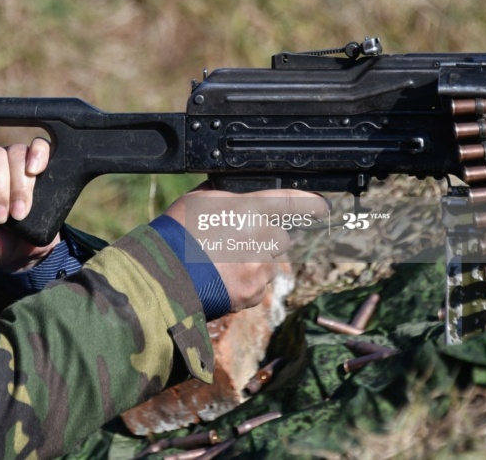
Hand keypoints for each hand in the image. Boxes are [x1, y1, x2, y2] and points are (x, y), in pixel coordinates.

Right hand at [163, 187, 328, 311]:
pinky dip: (245, 284)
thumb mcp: (198, 200)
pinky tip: (222, 279)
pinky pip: (258, 286)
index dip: (311, 203)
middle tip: (237, 242)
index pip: (292, 201)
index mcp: (249, 209)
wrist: (163, 275)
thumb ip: (226, 196)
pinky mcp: (253, 292)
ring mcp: (259, 267)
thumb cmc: (177, 232)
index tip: (322, 206)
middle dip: (265, 239)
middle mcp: (261, 236)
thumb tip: (236, 194)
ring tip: (221, 264)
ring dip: (253, 263)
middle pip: (280, 236)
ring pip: (269, 263)